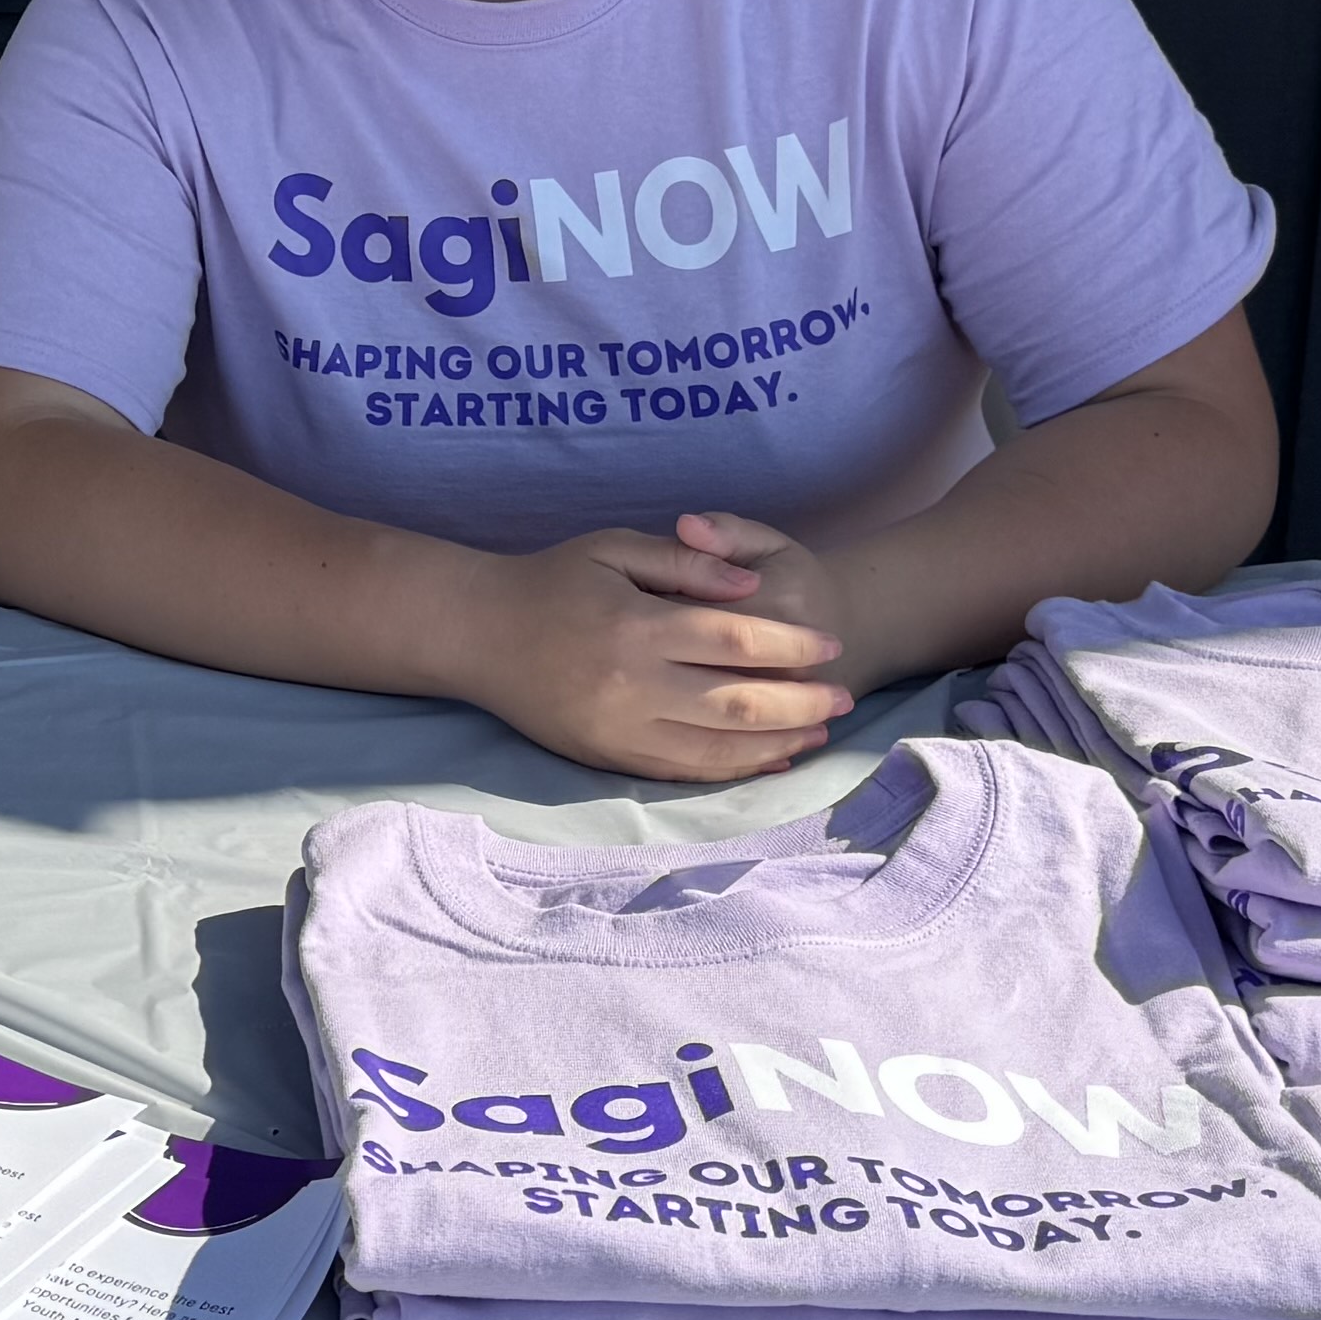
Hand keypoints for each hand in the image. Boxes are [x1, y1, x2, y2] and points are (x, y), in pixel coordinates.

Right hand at [443, 523, 853, 783]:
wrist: (476, 633)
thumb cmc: (551, 579)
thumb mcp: (614, 547)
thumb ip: (687, 561)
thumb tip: (752, 587)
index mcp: (636, 624)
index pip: (738, 641)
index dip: (794, 646)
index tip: (831, 646)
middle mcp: (630, 684)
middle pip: (740, 703)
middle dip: (802, 704)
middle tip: (844, 698)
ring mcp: (618, 729)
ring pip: (718, 749)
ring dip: (778, 744)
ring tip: (819, 732)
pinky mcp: (606, 757)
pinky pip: (683, 772)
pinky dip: (733, 770)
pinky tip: (767, 758)